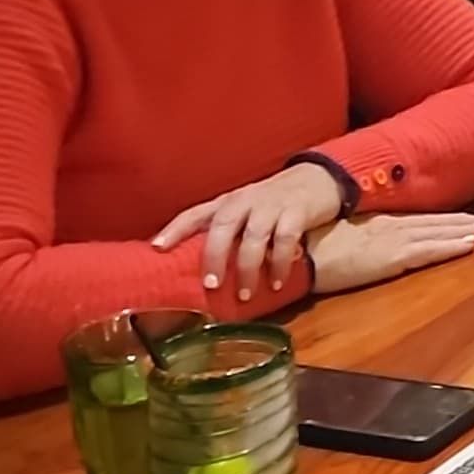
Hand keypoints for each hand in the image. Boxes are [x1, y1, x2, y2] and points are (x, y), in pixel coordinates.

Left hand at [153, 158, 345, 303]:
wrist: (317, 179)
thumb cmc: (274, 202)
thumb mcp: (246, 211)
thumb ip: (226, 232)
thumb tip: (198, 269)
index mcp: (228, 202)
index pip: (196, 213)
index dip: (175, 229)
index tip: (156, 248)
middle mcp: (245, 200)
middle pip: (223, 225)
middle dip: (215, 255)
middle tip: (211, 285)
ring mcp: (271, 205)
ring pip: (254, 235)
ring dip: (248, 266)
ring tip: (244, 294)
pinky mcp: (296, 211)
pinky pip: (285, 238)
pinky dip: (279, 262)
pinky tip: (276, 282)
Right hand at [311, 209, 473, 293]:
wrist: (295, 251)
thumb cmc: (305, 245)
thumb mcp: (333, 236)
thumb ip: (350, 237)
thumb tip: (354, 241)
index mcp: (374, 222)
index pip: (415, 220)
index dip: (439, 219)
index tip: (460, 217)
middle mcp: (388, 227)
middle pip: (431, 224)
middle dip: (458, 222)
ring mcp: (392, 240)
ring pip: (435, 234)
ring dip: (461, 231)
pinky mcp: (391, 257)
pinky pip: (428, 251)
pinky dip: (450, 246)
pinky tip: (468, 244)